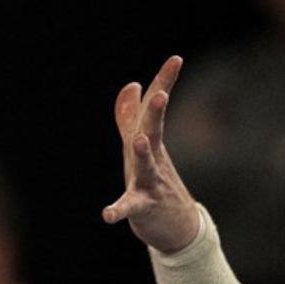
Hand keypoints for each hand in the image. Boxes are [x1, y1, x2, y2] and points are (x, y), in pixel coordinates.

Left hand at [104, 55, 200, 253]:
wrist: (177, 225)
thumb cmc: (155, 181)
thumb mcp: (140, 146)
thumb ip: (130, 116)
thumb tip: (131, 85)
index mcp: (148, 141)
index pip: (155, 109)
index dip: (164, 83)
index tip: (177, 58)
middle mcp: (152, 159)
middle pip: (153, 132)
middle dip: (155, 114)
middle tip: (161, 94)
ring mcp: (150, 183)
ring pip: (146, 167)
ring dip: (143, 154)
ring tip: (138, 141)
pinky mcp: (143, 207)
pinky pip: (130, 208)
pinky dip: (118, 210)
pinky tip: (107, 214)